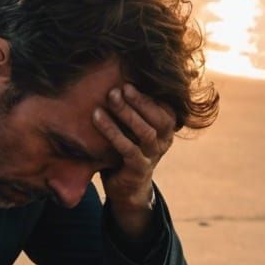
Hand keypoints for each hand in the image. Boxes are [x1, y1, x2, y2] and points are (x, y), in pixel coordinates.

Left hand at [91, 82, 174, 237]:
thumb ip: (134, 109)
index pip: (167, 107)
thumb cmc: (127, 150)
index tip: (130, 80)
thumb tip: (115, 76)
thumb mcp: (133, 128)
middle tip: (120, 87)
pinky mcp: (138, 169)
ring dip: (127, 113)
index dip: (150, 94)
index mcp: (166, 129)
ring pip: (145, 131)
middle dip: (140, 100)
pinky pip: (127, 148)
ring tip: (110, 97)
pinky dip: (112, 131)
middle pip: (159, 118)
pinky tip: (97, 117)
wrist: (127, 188)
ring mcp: (153, 156)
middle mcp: (164, 142)